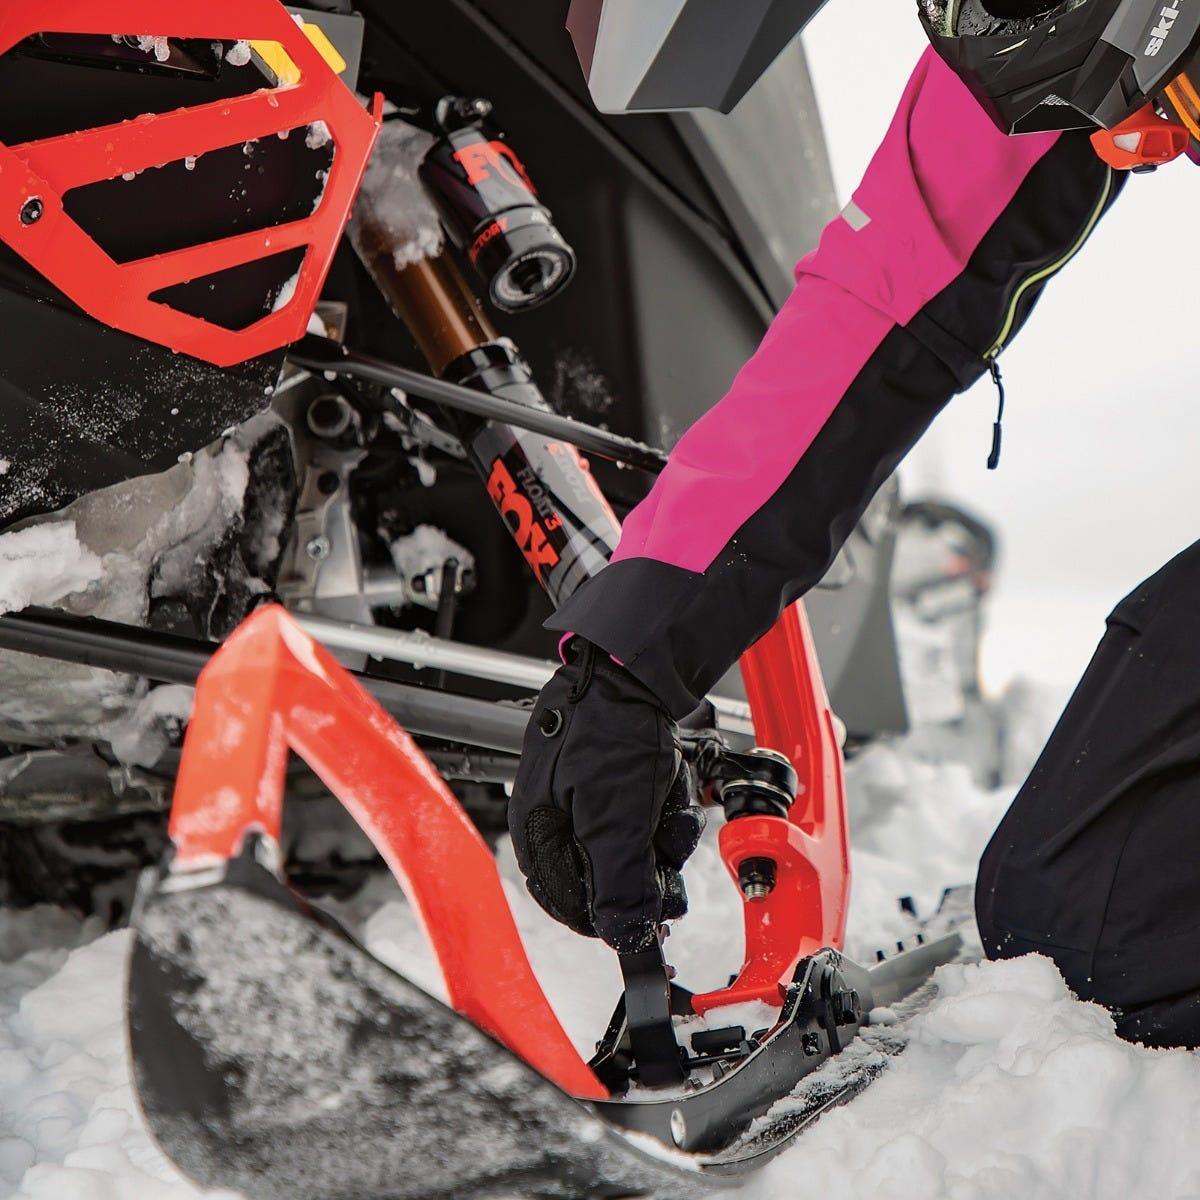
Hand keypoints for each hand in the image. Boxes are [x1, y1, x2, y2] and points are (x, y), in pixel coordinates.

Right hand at [508, 638, 705, 951]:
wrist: (633, 666)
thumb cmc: (609, 728)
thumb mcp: (614, 818)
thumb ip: (617, 882)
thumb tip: (623, 934)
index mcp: (538, 830)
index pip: (566, 901)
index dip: (609, 916)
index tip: (645, 921)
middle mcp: (557, 817)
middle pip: (606, 875)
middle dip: (645, 862)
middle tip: (664, 846)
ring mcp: (587, 797)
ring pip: (632, 847)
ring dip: (661, 831)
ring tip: (666, 801)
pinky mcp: (615, 780)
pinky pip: (644, 816)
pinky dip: (664, 806)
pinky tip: (668, 785)